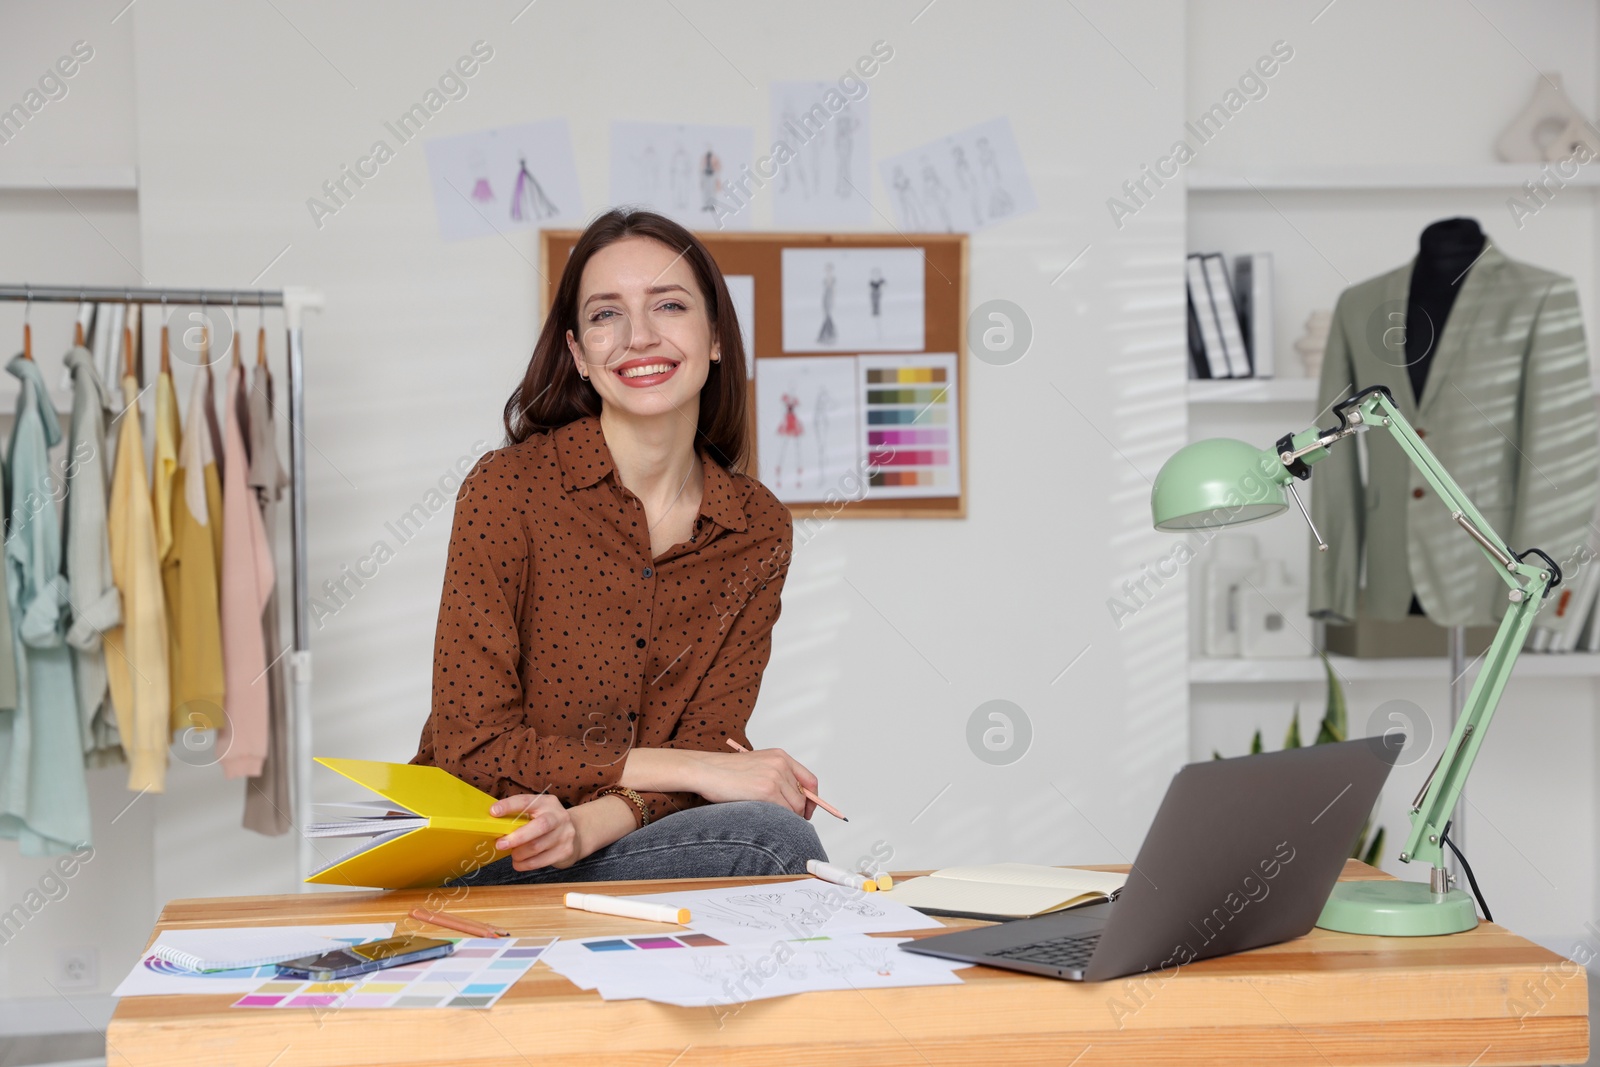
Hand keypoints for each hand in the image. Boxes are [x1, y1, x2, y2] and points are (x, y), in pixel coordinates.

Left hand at [490, 794, 580, 870]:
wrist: (577, 833)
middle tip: (500, 844)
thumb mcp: (538, 813)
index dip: (509, 806)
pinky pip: (541, 861)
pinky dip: (526, 864)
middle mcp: (558, 816)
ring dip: (519, 854)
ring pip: (537, 846)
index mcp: (547, 803)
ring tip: (513, 855)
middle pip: (539, 826)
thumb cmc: (547, 824)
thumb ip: (521, 817)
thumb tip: (494, 826)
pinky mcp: (565, 851)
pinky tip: (519, 863)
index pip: (526, 801)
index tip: (493, 812)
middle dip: (517, 837)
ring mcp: (565, 834)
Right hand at [694, 747, 818, 818]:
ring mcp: (775, 777)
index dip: (812, 799)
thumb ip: (777, 776)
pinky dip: (778, 820)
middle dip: (799, 812)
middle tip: (788, 822)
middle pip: (804, 797)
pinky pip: (783, 812)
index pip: (809, 780)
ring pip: (795, 807)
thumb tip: (794, 800)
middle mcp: (781, 764)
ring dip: (787, 817)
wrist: (706, 770)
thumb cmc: (725, 772)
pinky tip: (764, 818)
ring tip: (770, 818)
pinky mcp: (767, 791)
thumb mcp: (757, 765)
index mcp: (780, 756)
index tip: (808, 810)